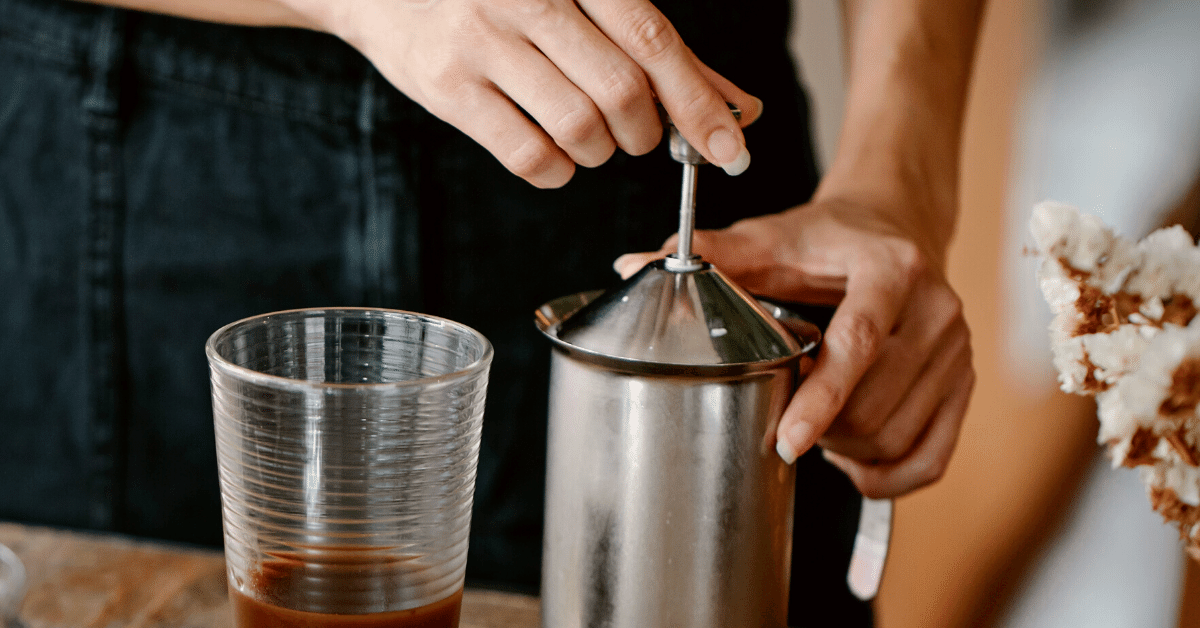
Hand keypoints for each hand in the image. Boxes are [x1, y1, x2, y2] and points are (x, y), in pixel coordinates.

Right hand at [285, 0, 759, 186]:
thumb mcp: (577, 0)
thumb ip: (653, 47)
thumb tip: (735, 105)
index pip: (653, 41)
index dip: (698, 102)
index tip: (730, 150)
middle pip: (622, 91)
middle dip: (645, 132)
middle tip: (637, 135)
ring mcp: (483, 40)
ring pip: (579, 127)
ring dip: (600, 153)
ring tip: (589, 140)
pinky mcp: (448, 86)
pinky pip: (527, 154)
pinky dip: (557, 171)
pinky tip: (555, 158)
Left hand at [614, 198, 973, 497]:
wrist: (896, 227)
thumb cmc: (826, 239)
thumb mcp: (771, 239)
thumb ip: (712, 256)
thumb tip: (632, 263)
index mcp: (892, 268)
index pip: (858, 344)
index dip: (821, 398)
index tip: (786, 440)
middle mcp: (937, 310)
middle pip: (875, 405)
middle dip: (821, 427)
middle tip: (784, 419)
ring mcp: (958, 351)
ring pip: (897, 438)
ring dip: (847, 451)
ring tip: (815, 427)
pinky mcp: (965, 383)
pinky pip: (931, 458)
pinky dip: (887, 476)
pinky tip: (851, 461)